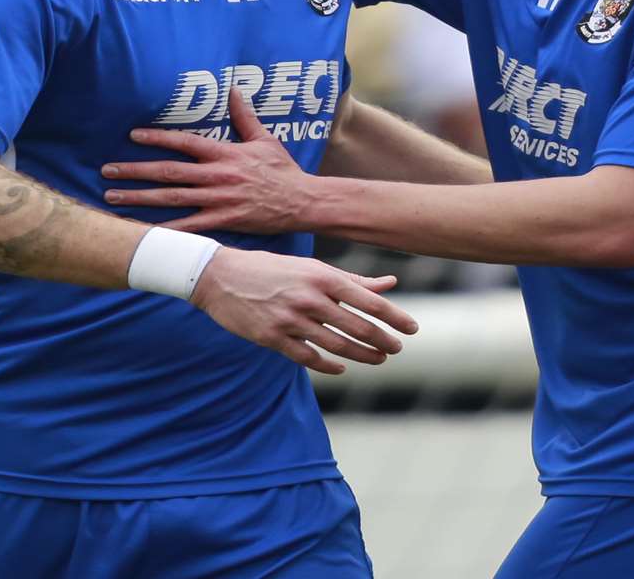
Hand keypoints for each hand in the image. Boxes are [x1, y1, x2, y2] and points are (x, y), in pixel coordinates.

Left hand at [103, 89, 309, 233]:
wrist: (302, 201)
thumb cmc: (283, 170)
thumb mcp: (265, 139)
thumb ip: (245, 117)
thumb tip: (235, 90)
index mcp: (224, 154)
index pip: (184, 143)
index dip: (157, 138)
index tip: (133, 136)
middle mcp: (216, 176)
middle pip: (168, 172)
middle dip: (135, 170)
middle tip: (107, 170)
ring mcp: (218, 200)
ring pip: (171, 198)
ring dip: (139, 198)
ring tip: (112, 196)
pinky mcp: (223, 221)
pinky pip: (189, 227)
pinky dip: (166, 230)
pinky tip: (144, 232)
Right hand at [191, 247, 418, 374]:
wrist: (221, 276)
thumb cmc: (274, 269)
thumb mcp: (313, 267)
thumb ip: (353, 279)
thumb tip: (390, 283)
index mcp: (323, 277)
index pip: (369, 301)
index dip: (395, 317)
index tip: (412, 329)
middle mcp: (310, 299)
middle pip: (357, 327)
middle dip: (383, 340)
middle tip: (397, 348)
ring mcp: (290, 320)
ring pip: (337, 345)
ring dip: (363, 355)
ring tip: (379, 359)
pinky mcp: (272, 338)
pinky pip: (308, 358)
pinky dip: (329, 365)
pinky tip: (343, 366)